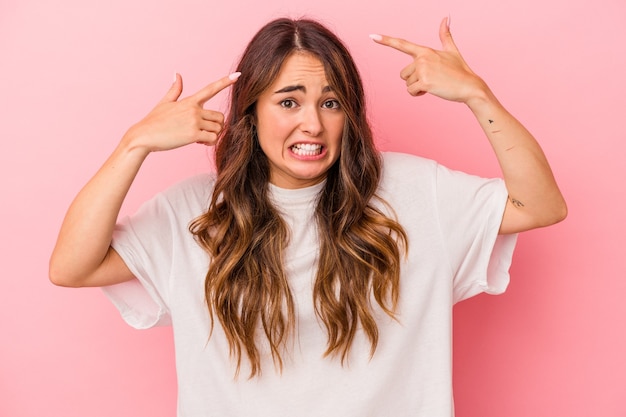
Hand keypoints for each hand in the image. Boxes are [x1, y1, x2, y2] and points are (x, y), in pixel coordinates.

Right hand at [123, 72, 239, 152]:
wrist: (143, 135)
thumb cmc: (154, 121)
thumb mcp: (165, 102)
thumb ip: (175, 89)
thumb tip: (177, 74)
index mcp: (189, 101)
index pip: (211, 89)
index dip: (225, 82)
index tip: (238, 75)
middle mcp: (194, 109)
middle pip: (220, 117)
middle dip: (215, 126)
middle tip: (204, 132)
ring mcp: (194, 121)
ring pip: (218, 128)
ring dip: (212, 135)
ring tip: (199, 137)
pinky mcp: (193, 134)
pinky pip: (213, 138)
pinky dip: (209, 143)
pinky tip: (199, 142)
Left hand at [371, 17, 487, 102]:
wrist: (470, 86)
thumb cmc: (460, 70)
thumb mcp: (452, 50)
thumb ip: (445, 35)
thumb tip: (446, 17)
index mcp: (425, 51)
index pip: (402, 44)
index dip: (386, 40)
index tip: (372, 36)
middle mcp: (422, 58)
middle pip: (403, 74)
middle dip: (414, 80)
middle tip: (432, 79)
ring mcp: (422, 69)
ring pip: (407, 83)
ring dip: (417, 87)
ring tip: (433, 84)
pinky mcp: (424, 81)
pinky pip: (411, 91)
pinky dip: (419, 94)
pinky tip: (431, 90)